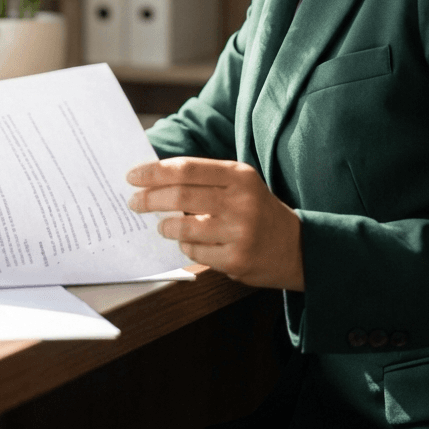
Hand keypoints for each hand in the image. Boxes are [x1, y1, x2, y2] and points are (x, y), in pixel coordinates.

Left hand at [126, 157, 303, 290]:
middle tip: (134, 203)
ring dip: (166, 226)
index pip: (187, 168)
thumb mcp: (239, 183)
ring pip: (184, 227)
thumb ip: (204, 178)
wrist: (295, 247)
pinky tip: (189, 242)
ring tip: (163, 225)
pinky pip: (195, 252)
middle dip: (149, 199)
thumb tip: (154, 179)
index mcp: (239, 175)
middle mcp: (241, 201)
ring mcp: (240, 232)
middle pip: (181, 195)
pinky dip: (185, 246)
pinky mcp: (236, 260)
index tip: (133, 176)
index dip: (155, 172)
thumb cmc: (256, 209)